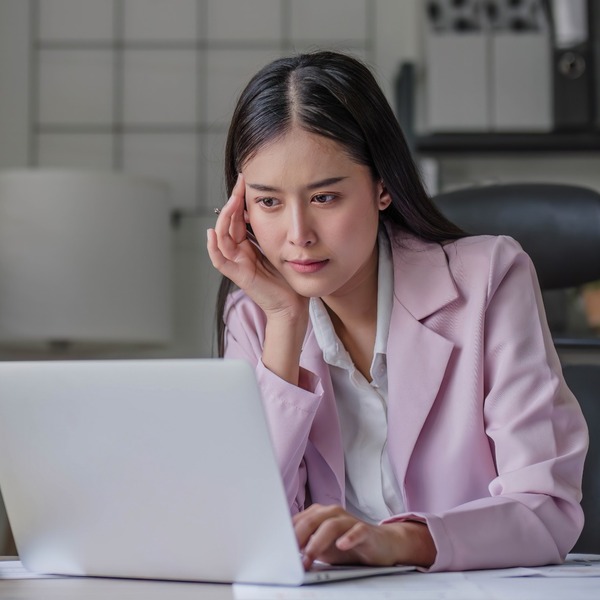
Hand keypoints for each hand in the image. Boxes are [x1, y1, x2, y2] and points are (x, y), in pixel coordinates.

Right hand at [207, 173, 305, 320]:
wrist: (292, 304)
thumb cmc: (287, 278)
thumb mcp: (279, 247)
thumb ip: (270, 231)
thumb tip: (270, 207)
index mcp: (247, 245)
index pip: (237, 218)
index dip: (239, 199)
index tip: (245, 180)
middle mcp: (238, 253)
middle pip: (228, 223)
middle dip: (232, 201)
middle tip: (240, 183)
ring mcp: (236, 264)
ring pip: (221, 237)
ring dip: (224, 218)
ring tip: (232, 200)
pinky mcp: (238, 276)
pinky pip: (219, 260)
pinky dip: (212, 247)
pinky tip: (212, 232)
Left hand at [293, 504, 435, 569]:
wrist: (380, 544)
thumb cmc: (346, 545)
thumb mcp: (322, 547)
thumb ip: (305, 546)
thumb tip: (284, 554)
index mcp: (319, 514)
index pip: (298, 521)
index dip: (286, 534)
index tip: (276, 548)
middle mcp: (332, 513)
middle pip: (312, 519)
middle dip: (299, 537)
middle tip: (289, 555)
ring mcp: (349, 520)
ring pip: (331, 525)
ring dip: (318, 542)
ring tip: (309, 556)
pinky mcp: (366, 530)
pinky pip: (357, 531)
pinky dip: (349, 538)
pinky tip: (342, 545)